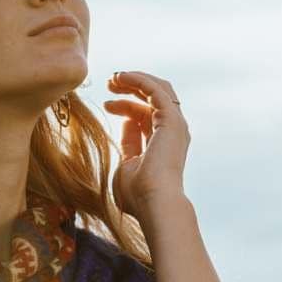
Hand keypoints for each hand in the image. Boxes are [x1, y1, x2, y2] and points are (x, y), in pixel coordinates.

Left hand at [103, 70, 189, 223]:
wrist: (154, 204)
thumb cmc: (138, 195)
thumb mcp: (126, 165)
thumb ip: (128, 144)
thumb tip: (126, 124)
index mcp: (162, 144)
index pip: (146, 116)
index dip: (126, 106)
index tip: (106, 104)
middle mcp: (172, 132)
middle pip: (153, 99)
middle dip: (132, 87)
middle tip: (110, 82)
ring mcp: (175, 125)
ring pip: (158, 89)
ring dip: (135, 80)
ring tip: (113, 77)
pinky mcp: (171, 119)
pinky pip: (155, 90)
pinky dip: (139, 79)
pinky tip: (121, 77)